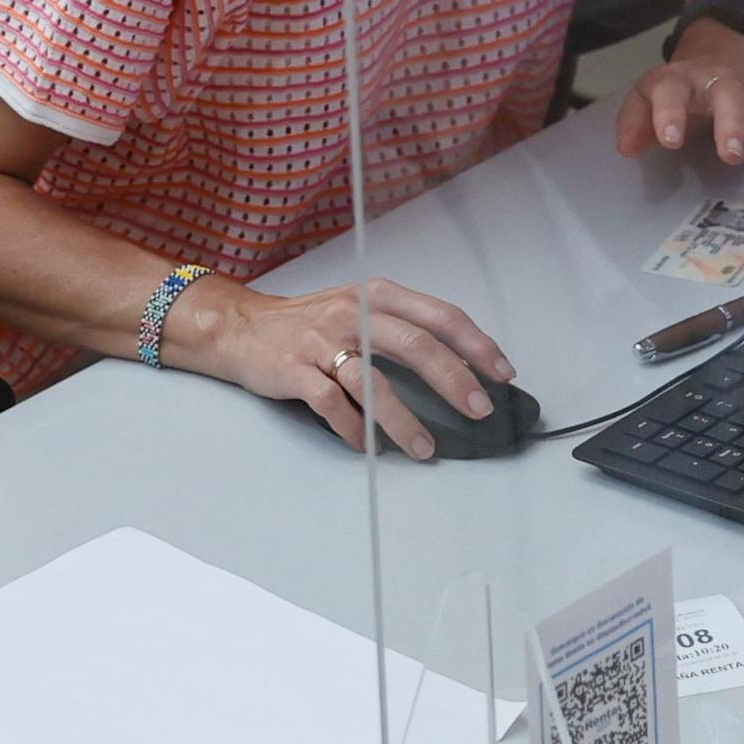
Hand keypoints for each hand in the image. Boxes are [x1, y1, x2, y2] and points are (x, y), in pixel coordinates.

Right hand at [178, 278, 511, 459]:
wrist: (242, 328)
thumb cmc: (311, 323)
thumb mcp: (360, 308)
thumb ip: (403, 329)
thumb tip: (460, 368)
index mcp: (377, 295)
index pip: (439, 315)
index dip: (475, 344)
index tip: (502, 372)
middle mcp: (352, 313)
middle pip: (414, 344)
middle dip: (453, 379)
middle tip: (479, 409)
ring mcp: (322, 342)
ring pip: (372, 381)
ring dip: (402, 419)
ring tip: (424, 448)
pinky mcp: (294, 370)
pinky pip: (330, 404)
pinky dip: (352, 429)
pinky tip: (367, 447)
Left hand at [613, 25, 743, 179]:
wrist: (718, 54)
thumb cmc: (678, 88)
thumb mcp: (648, 95)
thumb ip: (634, 120)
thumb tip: (627, 148)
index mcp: (682, 80)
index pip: (672, 90)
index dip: (669, 113)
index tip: (670, 140)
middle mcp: (720, 86)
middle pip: (730, 98)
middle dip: (733, 125)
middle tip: (731, 154)